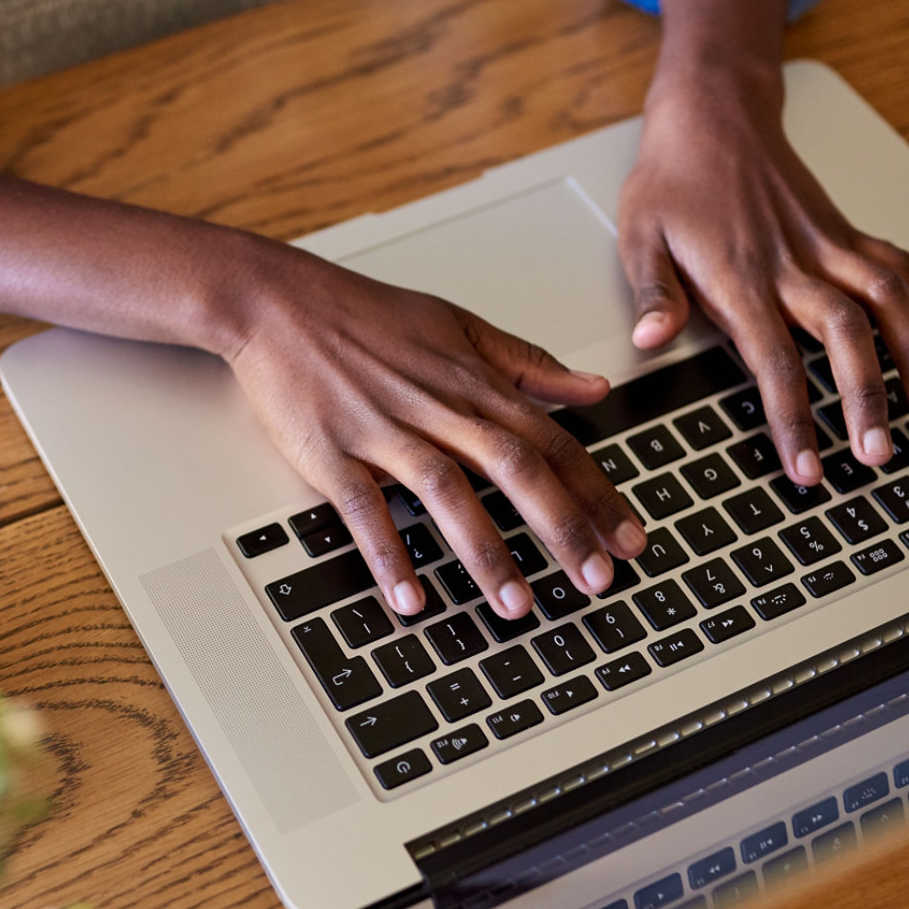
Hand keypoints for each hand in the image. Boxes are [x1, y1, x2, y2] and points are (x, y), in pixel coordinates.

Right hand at [221, 242, 647, 617]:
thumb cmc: (368, 317)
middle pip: (515, 469)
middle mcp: (438, 407)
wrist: (279, 302)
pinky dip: (387, 555)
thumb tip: (593, 388)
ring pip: (447, 492)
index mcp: (475, 382)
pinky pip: (365, 510)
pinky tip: (411, 599)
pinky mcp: (333, 454)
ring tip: (517, 606)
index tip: (629, 538)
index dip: (596, 493)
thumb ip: (529, 365)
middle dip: (562, 527)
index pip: (552, 442)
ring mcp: (384, 431)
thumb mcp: (461, 329)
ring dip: (486, 553)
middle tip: (598, 580)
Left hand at [618, 62, 908, 486]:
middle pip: (843, 335)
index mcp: (738, 276)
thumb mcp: (638, 234)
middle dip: (867, 398)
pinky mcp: (845, 231)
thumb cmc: (672, 179)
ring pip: (887, 300)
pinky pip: (898, 269)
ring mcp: (827, 243)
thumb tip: (649, 341)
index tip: (807, 468)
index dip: (793, 418)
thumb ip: (652, 292)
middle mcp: (792, 262)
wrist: (712, 112)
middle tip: (879, 453)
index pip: (773, 360)